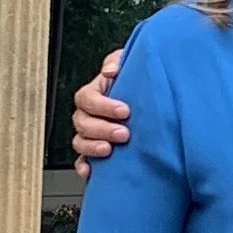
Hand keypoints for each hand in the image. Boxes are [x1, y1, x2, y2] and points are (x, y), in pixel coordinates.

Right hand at [70, 49, 127, 179]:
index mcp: (93, 94)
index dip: (103, 105)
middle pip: (82, 123)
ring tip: (110, 150)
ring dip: (93, 147)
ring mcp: (90, 135)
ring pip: (80, 142)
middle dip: (102, 129)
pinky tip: (91, 170)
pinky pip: (82, 161)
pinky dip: (84, 166)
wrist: (151, 105)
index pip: (87, 99)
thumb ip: (118, 62)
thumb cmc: (137, 84)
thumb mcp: (129, 65)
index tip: (124, 110)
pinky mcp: (95, 153)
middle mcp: (88, 115)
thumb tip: (111, 70)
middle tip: (124, 133)